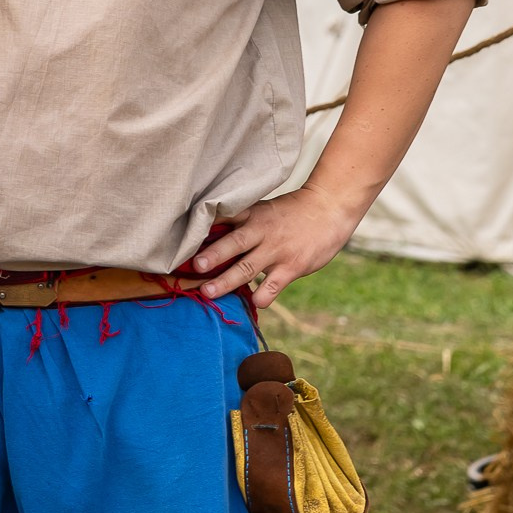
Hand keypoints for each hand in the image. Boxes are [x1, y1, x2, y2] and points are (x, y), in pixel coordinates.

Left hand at [189, 184, 365, 308]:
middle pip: (233, 243)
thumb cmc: (291, 212)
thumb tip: (209, 236)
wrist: (329, 209)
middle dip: (213, 255)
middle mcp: (262, 231)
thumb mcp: (264, 209)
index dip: (204, 229)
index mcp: (252, 214)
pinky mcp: (292, 267)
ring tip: (208, 292)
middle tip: (195, 266)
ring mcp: (277, 250)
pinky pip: (272, 287)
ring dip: (226, 281)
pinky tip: (253, 303)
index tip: (183, 239)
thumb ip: (241, 222)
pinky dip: (261, 296)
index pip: (224, 219)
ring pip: (247, 268)